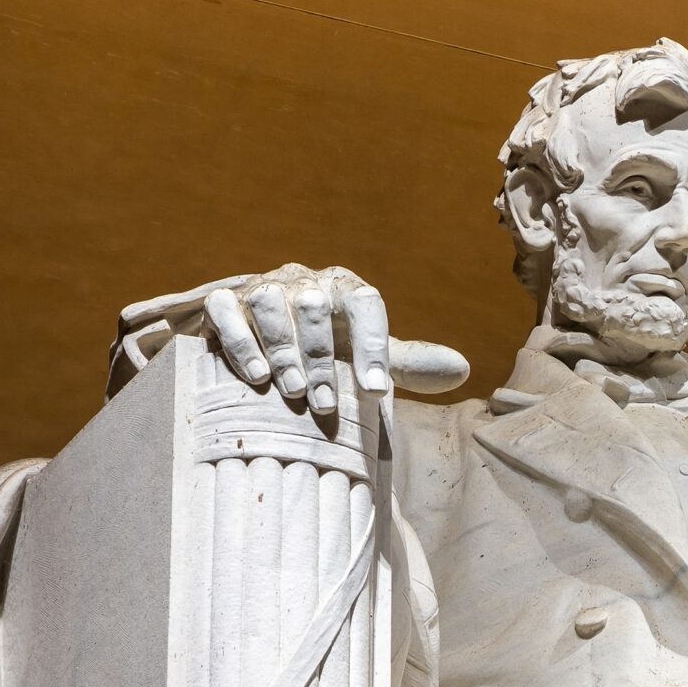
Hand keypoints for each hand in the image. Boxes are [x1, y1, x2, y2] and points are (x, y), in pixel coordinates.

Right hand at [118, 264, 467, 410]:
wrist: (261, 338)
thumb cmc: (326, 349)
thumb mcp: (365, 355)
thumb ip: (407, 363)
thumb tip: (464, 370)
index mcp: (344, 288)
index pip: (366, 303)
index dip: (373, 345)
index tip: (375, 392)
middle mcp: (304, 281)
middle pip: (315, 306)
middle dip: (322, 359)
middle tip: (326, 405)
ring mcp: (261, 287)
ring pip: (271, 304)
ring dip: (284, 351)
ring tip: (292, 393)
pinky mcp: (223, 301)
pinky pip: (226, 310)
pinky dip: (241, 342)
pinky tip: (256, 377)